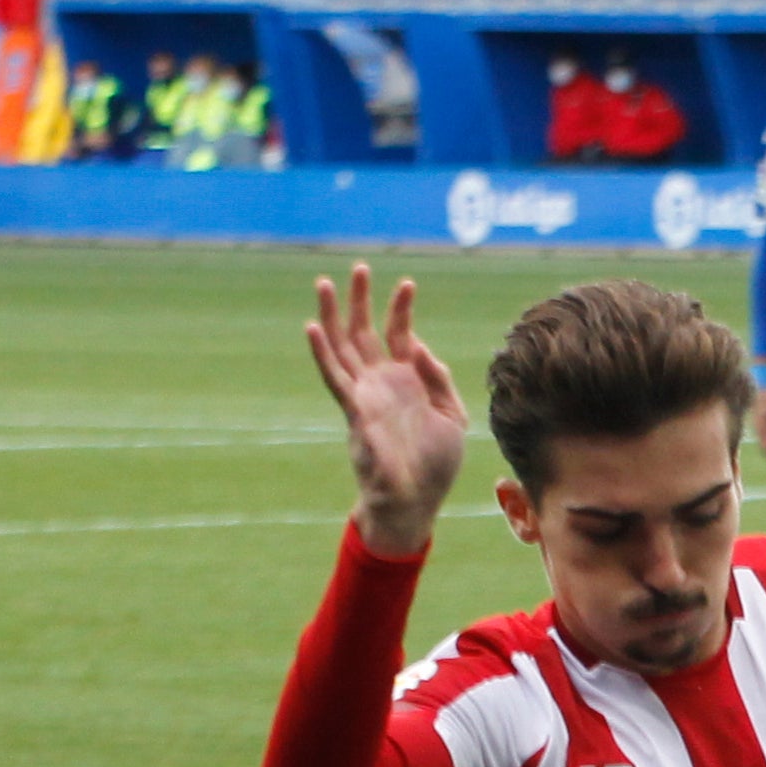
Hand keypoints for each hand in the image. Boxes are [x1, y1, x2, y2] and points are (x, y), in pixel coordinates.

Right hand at [306, 263, 466, 557]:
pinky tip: (312, 327)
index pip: (400, 335)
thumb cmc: (437, 464)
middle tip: (359, 266)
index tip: (408, 283)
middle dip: (361, 299)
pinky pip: (334, 377)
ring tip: (325, 283)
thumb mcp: (453, 416)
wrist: (418, 500)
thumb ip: (438, 378)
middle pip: (364, 331)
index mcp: (407, 381)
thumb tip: (417, 346)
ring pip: (342, 346)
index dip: (402, 309)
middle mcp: (382, 383)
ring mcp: (365, 395)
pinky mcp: (355, 411)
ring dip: (332, 315)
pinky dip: (322, 352)